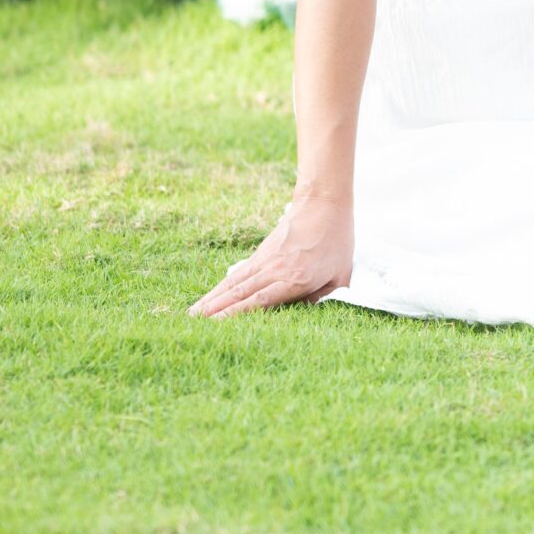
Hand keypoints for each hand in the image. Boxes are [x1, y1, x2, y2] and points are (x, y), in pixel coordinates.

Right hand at [189, 192, 352, 317]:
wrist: (324, 205)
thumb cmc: (337, 242)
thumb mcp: (341, 275)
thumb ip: (324, 299)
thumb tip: (302, 317)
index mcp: (297, 279)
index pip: (260, 301)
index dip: (236, 315)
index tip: (217, 328)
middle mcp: (275, 270)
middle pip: (240, 294)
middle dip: (216, 312)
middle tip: (193, 328)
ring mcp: (265, 260)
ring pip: (233, 284)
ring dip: (212, 300)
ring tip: (192, 315)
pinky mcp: (260, 253)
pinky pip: (237, 274)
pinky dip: (221, 287)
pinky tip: (209, 298)